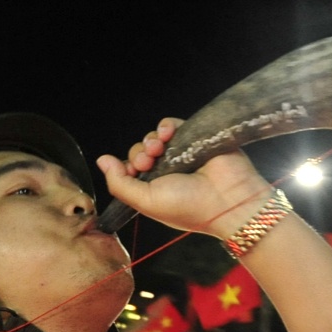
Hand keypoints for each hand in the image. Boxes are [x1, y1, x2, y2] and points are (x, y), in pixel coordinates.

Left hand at [95, 118, 274, 239]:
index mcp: (154, 189)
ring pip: (155, 138)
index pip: (130, 170)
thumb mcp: (146, 201)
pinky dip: (166, 126)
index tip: (135, 170)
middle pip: (140, 152)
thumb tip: (102, 160)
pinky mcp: (195, 139)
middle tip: (149, 162)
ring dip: (151, 139)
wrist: (228, 200)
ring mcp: (181, 154)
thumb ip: (120, 183)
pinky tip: (167, 133)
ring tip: (159, 148)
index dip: (127, 166)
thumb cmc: (188, 206)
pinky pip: (173, 126)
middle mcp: (167, 172)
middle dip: (139, 153)